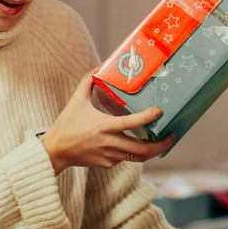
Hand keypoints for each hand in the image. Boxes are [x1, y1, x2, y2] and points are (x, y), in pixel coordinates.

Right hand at [40, 75, 174, 174]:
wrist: (56, 151)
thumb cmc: (67, 124)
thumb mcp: (76, 99)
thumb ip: (89, 81)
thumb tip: (102, 65)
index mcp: (104, 126)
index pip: (132, 123)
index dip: (148, 117)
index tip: (160, 111)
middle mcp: (110, 143)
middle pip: (144, 149)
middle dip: (162, 144)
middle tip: (171, 135)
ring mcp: (110, 156)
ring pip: (139, 157)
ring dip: (153, 151)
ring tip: (162, 142)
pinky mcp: (108, 164)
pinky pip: (127, 158)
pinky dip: (134, 152)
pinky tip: (138, 144)